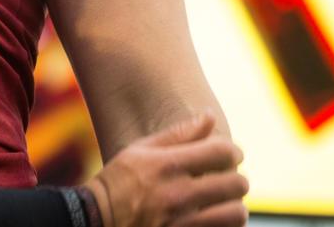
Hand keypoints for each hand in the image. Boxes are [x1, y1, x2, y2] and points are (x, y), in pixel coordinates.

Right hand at [89, 113, 247, 226]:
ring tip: (224, 202)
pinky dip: (226, 224)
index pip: (222, 152)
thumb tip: (210, 116)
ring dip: (234, 205)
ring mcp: (183, 221)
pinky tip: (216, 218)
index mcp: (167, 165)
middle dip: (236, 178)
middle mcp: (178, 194)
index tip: (231, 154)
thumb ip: (178, 134)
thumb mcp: (141, 150)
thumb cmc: (119, 180)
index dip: (233, 150)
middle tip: (228, 178)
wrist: (97, 219)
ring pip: (236, 212)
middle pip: (236, 182)